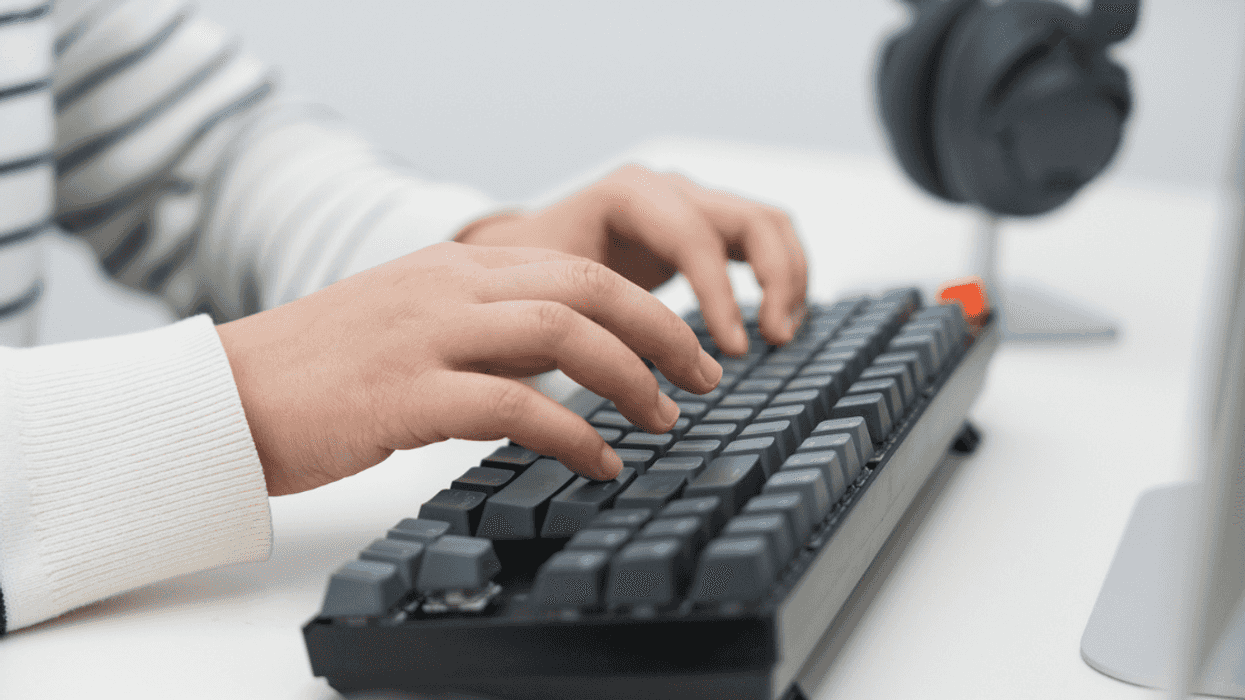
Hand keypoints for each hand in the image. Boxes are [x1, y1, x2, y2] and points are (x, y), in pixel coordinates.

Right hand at [216, 242, 721, 495]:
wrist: (228, 395)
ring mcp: (425, 335)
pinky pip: (513, 406)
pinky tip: (601, 461)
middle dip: (660, 332)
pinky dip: (573, 433)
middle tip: (703, 378)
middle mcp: (448, 287)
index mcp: (454, 266)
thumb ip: (480, 324)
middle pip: (584, 288)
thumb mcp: (410, 318)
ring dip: (629, 379)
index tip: (684, 347)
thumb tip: (555, 358)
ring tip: (666, 419)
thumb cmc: (321, 368)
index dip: (645, 307)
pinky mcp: (403, 394)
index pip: (575, 267)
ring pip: (560, 334)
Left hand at [457, 165, 808, 355]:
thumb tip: (628, 388)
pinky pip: (763, 241)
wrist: (516, 252)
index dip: (720, 295)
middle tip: (773, 341)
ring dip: (788, 279)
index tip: (732, 351)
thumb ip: (587, 327)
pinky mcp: (703, 226)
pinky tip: (773, 325)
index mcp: (627, 195)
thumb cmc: (522, 276)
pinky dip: (780, 279)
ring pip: (769, 225)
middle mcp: (667, 189)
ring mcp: (690, 203)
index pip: (694, 238)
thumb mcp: (544, 294)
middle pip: (752, 219)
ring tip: (780, 336)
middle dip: (774, 281)